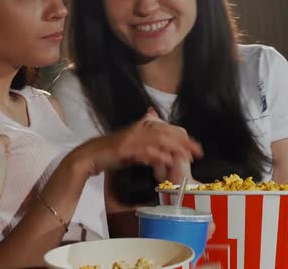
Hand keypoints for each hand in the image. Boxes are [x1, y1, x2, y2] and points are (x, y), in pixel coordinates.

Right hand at [70, 108, 202, 175]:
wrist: (89, 156)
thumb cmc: (110, 153)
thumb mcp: (131, 145)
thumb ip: (147, 143)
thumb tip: (161, 144)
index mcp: (140, 126)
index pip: (167, 128)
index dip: (182, 136)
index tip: (195, 147)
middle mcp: (137, 129)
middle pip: (166, 132)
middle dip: (184, 142)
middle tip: (198, 153)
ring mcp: (130, 138)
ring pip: (157, 139)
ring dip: (174, 147)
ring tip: (187, 156)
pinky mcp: (124, 148)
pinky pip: (144, 150)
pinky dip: (156, 155)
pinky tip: (167, 161)